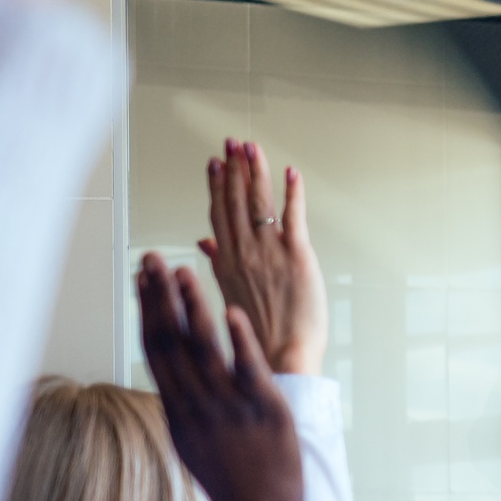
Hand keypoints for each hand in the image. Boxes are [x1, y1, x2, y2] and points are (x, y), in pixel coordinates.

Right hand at [136, 252, 302, 500]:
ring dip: (193, 309)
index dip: (147, 311)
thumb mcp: (193, 443)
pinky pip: (249, 370)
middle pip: (172, 342)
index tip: (141, 279)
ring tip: (183, 272)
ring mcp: (230, 407)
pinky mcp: (265, 410)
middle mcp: (197, 405)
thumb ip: (182, 406)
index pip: (156, 350)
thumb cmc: (232, 479)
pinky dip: (239, 341)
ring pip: (205, 350)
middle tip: (151, 257)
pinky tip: (232, 312)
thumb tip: (171, 376)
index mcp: (178, 411)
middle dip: (159, 297)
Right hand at [200, 140, 328, 375]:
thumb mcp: (229, 294)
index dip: (217, 186)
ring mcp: (269, 252)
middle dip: (235, 169)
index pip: (218, 214)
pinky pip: (293, 216)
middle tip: (233, 142)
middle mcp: (244, 252)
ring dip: (256, 172)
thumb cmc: (257, 334)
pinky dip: (292, 193)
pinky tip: (291, 173)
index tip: (215, 163)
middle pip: (236, 201)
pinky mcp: (297, 257)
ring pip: (259, 202)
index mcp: (226, 262)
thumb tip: (203, 241)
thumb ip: (218, 262)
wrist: (281, 357)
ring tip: (252, 148)